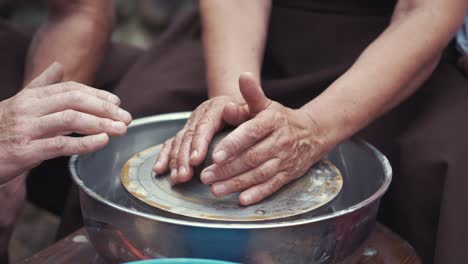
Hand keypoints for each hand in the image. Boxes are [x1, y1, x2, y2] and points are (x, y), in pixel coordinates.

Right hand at [0, 62, 131, 184]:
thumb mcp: (20, 104)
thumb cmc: (1, 130)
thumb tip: (57, 66)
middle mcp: (28, 108)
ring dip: (100, 123)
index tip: (117, 102)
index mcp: (30, 97)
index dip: (97, 94)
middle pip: (74, 100)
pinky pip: (60, 144)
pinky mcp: (25, 151)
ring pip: (70, 119)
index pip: (70, 89)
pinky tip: (102, 142)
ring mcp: (26, 128)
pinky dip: (84, 142)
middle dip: (104, 107)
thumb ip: (40, 86)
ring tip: (121, 129)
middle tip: (126, 117)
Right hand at [153, 95, 243, 183]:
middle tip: (184, 176)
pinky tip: (159, 170)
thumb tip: (231, 108)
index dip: (198, 143)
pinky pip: (171, 144)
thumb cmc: (249, 111)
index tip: (196, 160)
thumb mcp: (252, 108)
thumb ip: (246, 108)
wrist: (239, 105)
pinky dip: (164, 157)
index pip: (204, 126)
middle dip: (184, 158)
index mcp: (215, 108)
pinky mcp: (186, 133)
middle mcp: (200, 115)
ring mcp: (191, 124)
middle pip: (188, 136)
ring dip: (175, 161)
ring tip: (177, 179)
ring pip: (179, 142)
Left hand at [200, 73, 326, 204]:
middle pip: (251, 157)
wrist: (313, 133)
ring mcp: (285, 159)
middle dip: (227, 169)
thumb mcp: (266, 104)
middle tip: (206, 176)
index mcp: (272, 121)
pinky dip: (258, 194)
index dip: (233, 145)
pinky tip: (242, 200)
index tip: (215, 155)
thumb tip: (242, 76)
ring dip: (237, 183)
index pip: (251, 133)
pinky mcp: (288, 174)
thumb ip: (251, 95)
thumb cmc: (280, 118)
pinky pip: (272, 186)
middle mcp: (280, 141)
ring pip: (259, 174)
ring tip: (216, 189)